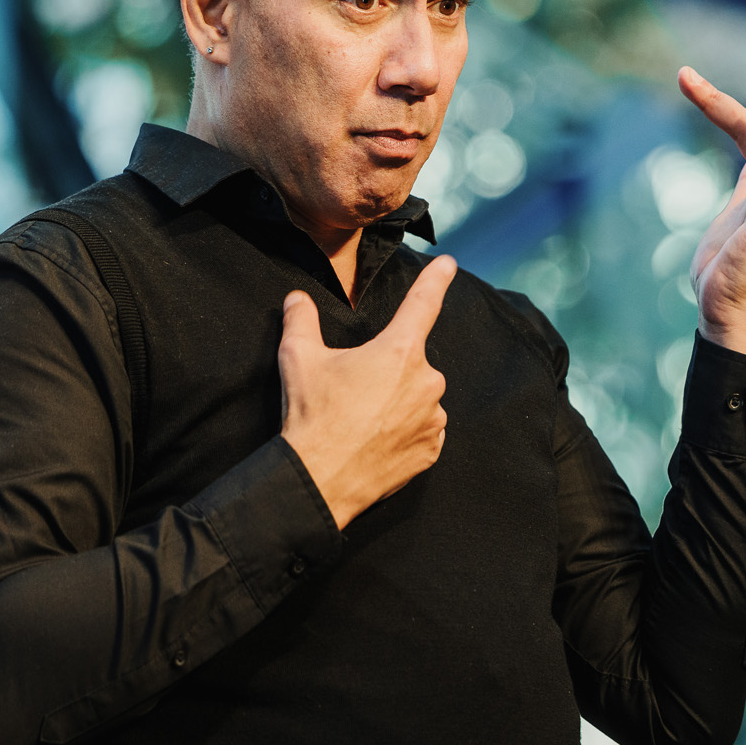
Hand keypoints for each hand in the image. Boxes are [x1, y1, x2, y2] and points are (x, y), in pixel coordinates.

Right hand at [278, 255, 455, 527]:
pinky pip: (423, 431)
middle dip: (387, 371)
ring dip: (397, 403)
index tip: (449, 264)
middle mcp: (426, 382)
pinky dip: (405, 431)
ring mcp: (433, 419)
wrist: (319, 481)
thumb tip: (296, 299)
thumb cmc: (312, 416)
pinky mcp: (431, 450)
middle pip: (410, 363)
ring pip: (418, 398)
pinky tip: (377, 440)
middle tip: (353, 392)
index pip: (423, 303)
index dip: (436, 279)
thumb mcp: (298, 358)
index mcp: (399, 351)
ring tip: (361, 421)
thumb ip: (300, 320)